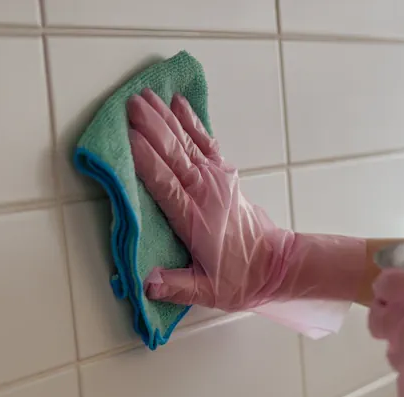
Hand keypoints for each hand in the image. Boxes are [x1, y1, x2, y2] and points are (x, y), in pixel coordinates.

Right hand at [127, 89, 364, 311]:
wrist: (274, 265)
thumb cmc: (239, 278)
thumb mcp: (208, 292)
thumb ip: (177, 287)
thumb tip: (148, 283)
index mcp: (196, 219)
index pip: (166, 185)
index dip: (147, 161)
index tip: (129, 139)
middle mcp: (206, 193)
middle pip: (174, 154)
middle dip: (151, 128)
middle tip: (129, 105)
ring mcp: (217, 179)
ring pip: (186, 142)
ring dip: (165, 118)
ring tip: (144, 96)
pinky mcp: (224, 173)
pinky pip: (204, 140)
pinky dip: (190, 120)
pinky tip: (177, 103)